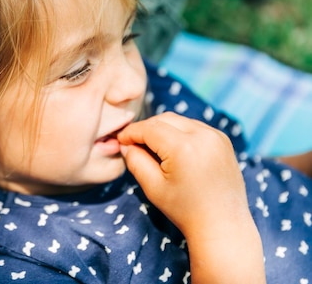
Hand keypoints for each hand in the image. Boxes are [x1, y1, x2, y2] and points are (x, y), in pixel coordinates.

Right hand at [117, 112, 265, 283]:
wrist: (223, 225)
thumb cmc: (185, 210)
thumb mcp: (153, 187)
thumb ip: (135, 161)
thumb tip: (125, 144)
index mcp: (184, 147)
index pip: (149, 128)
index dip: (131, 132)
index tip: (120, 140)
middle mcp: (203, 136)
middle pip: (164, 119)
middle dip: (146, 128)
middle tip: (134, 144)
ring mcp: (216, 136)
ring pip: (179, 121)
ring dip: (163, 129)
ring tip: (154, 148)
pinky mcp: (223, 140)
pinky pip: (194, 127)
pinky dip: (180, 132)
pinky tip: (174, 150)